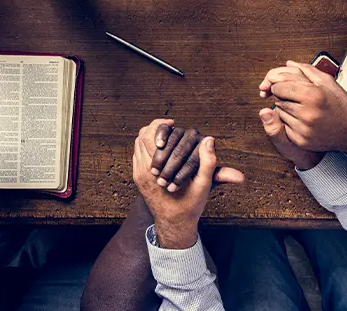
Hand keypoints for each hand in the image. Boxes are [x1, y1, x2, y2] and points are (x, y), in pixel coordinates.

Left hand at [132, 120, 243, 248]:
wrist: (174, 224)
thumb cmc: (189, 205)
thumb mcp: (203, 185)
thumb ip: (208, 162)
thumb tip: (210, 139)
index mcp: (154, 170)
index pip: (149, 135)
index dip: (161, 125)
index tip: (173, 123)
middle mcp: (142, 170)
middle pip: (141, 136)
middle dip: (155, 128)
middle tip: (170, 126)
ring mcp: (137, 174)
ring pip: (138, 144)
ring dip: (151, 137)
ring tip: (167, 136)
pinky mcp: (137, 177)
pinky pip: (138, 154)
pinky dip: (147, 146)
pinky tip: (162, 148)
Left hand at [264, 62, 346, 156]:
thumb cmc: (340, 104)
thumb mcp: (327, 82)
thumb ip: (306, 70)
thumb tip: (288, 64)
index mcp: (313, 96)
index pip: (279, 87)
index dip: (279, 84)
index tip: (284, 85)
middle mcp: (308, 114)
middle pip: (278, 100)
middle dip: (283, 96)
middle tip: (296, 97)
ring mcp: (304, 129)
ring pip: (280, 114)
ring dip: (285, 109)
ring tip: (302, 108)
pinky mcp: (302, 141)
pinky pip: (285, 127)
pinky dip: (289, 122)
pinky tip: (303, 119)